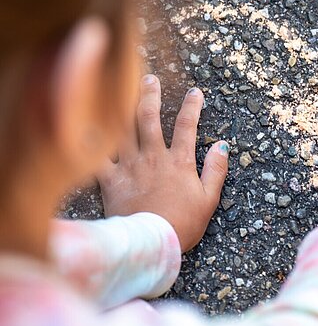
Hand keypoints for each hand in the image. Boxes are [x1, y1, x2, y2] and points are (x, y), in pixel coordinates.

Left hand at [99, 74, 227, 251]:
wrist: (150, 246)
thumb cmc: (182, 225)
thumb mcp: (209, 200)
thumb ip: (216, 170)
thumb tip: (222, 146)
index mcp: (179, 162)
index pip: (187, 126)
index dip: (192, 107)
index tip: (196, 92)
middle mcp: (153, 157)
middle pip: (150, 118)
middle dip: (151, 95)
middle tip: (151, 79)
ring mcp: (130, 167)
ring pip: (123, 129)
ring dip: (122, 108)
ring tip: (119, 91)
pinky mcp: (111, 181)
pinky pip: (99, 156)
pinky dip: (92, 141)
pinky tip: (87, 126)